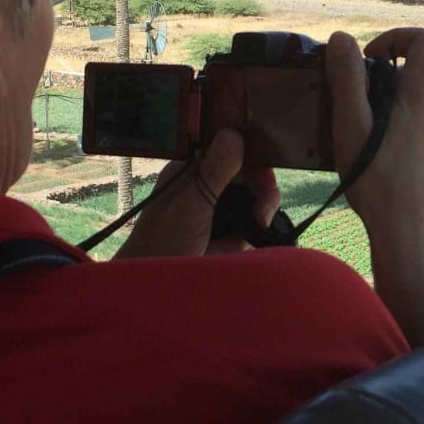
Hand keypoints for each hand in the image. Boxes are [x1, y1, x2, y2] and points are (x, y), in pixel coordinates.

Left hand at [111, 130, 279, 259]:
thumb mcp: (189, 206)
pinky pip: (256, 219)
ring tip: (260, 223)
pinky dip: (264, 223)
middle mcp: (209, 184)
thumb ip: (212, 172)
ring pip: (256, 194)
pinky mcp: (232, 232)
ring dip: (266, 204)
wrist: (157, 291)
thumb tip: (235, 132)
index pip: (230, 148)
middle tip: (262, 210)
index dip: (251, 153)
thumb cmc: (162, 243)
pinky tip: (262, 230)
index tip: (263, 170)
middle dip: (262, 185)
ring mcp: (222, 208)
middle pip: (249, 170)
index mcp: (193, 169)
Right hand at [327, 28, 423, 345]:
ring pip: (409, 101)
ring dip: (380, 105)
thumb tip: (342, 38)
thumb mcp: (351, 127)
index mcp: (423, 97)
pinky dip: (390, 126)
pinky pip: (413, 124)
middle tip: (345, 104)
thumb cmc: (378, 185)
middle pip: (411, 73)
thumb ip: (346, 80)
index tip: (367, 57)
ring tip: (352, 133)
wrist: (409, 239)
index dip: (396, 37)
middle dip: (376, 78)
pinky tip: (368, 155)